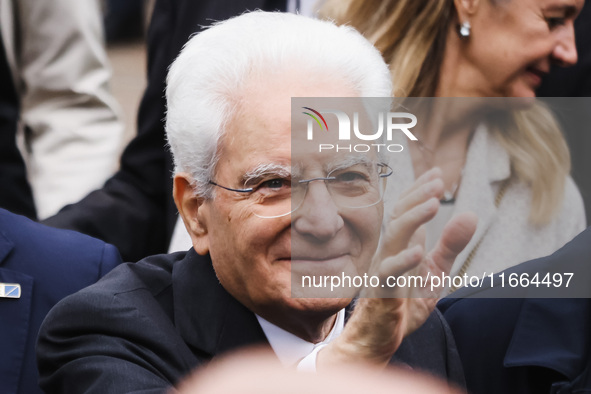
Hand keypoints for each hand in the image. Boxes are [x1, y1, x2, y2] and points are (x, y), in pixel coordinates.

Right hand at [318, 168, 476, 368]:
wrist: (383, 335)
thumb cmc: (407, 301)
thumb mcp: (437, 271)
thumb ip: (451, 244)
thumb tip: (470, 213)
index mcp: (404, 244)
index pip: (408, 209)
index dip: (421, 190)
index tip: (438, 172)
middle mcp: (392, 250)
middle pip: (400, 215)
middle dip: (418, 196)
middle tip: (437, 181)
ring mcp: (385, 268)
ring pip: (394, 236)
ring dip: (413, 218)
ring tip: (433, 203)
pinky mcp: (382, 290)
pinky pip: (389, 273)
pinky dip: (403, 261)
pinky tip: (419, 252)